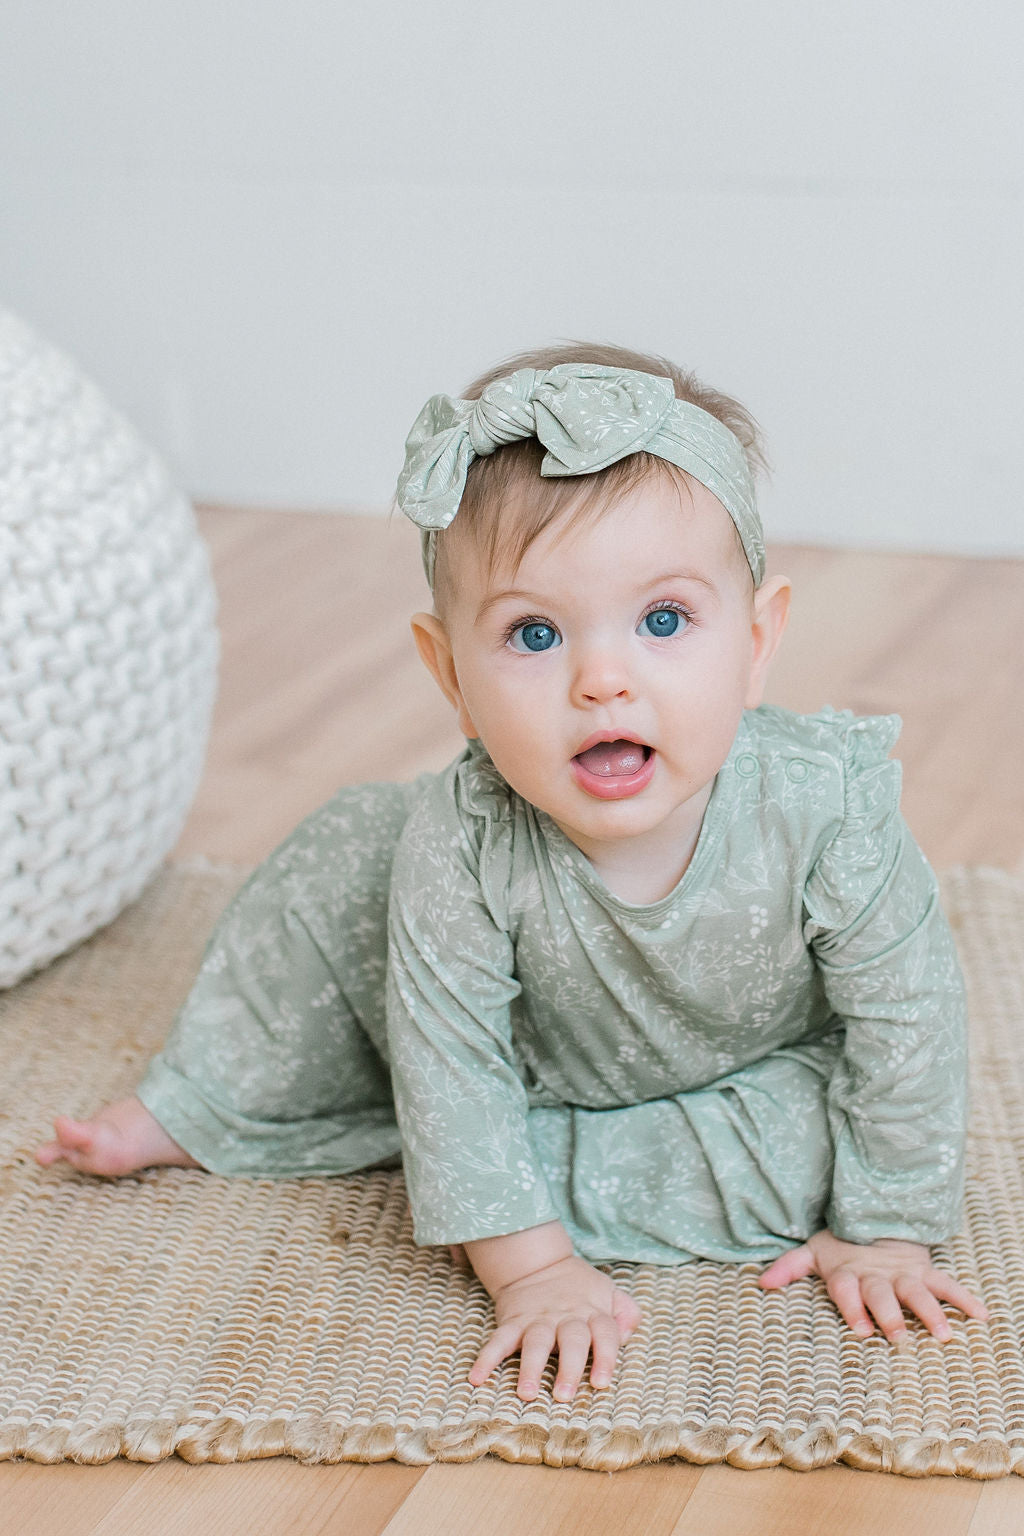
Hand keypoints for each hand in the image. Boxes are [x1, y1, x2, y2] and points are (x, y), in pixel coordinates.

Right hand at [467, 1254, 641, 1400]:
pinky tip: (477, 1378)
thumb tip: (626, 1334)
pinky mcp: (513, 1321)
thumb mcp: (609, 1293)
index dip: (605, 1356)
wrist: (539, 1264)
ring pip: (535, 1341)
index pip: (604, 1333)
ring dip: (530, 1367)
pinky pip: (499, 1339)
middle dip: (568, 1367)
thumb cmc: (581, 1289)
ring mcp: (538, 1318)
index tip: (601, 1382)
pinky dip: (487, 1358)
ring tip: (527, 1393)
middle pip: (571, 1340)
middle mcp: (566, 1316)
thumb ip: (627, 1312)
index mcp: (592, 1312)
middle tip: (563, 1396)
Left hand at [758, 1228, 988, 1342]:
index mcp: (847, 1272)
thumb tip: (761, 1283)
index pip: (847, 1290)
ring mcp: (902, 1272)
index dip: (852, 1307)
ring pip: (917, 1292)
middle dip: (890, 1314)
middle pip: (882, 1294)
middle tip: (898, 1336)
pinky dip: (964, 1298)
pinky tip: (981, 1315)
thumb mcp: (814, 1252)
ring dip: (930, 1312)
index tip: (861, 1330)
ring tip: (943, 1335)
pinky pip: (946, 1283)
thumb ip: (790, 1267)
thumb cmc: (841, 1244)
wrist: (874, 1215)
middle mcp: (875, 1275)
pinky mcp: (924, 1269)